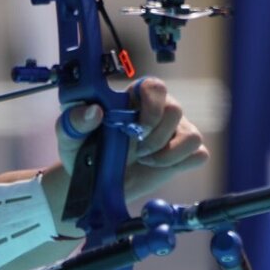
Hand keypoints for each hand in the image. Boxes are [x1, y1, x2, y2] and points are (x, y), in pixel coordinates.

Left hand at [55, 77, 208, 201]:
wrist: (95, 183)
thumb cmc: (83, 151)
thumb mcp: (70, 135)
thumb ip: (75, 120)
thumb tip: (94, 112)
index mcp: (132, 97)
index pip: (155, 86)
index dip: (150, 106)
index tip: (135, 128)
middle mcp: (158, 108)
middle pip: (176, 111)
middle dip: (155, 137)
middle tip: (135, 151)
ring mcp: (175, 130)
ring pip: (192, 136)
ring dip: (166, 154)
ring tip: (144, 159)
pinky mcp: (185, 152)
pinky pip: (199, 154)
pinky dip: (178, 164)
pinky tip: (156, 165)